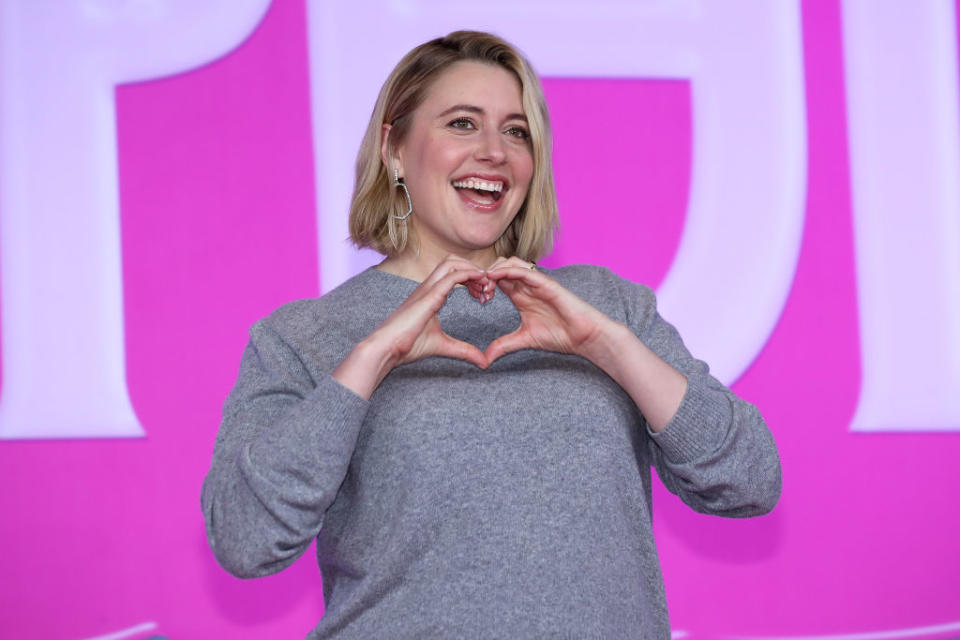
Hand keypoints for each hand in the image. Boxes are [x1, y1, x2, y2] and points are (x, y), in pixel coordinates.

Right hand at [376, 256, 490, 368]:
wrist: (386, 348)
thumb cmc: (407, 345)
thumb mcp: (443, 346)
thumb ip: (464, 351)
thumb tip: (483, 362)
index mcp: (430, 294)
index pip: (453, 273)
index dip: (472, 279)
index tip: (485, 295)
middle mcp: (428, 287)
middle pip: (453, 261)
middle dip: (473, 269)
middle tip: (489, 288)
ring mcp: (426, 289)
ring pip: (452, 263)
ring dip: (472, 270)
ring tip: (486, 286)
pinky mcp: (428, 296)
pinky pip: (451, 277)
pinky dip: (468, 275)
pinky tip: (480, 282)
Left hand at [483, 257, 615, 363]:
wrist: (582, 336)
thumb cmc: (559, 335)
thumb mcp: (524, 340)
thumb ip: (504, 345)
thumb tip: (485, 359)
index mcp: (520, 296)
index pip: (496, 281)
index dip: (482, 284)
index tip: (475, 298)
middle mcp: (526, 286)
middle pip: (500, 267)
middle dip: (485, 275)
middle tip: (477, 291)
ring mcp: (536, 282)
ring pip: (510, 263)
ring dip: (494, 270)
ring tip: (485, 285)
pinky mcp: (546, 282)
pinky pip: (524, 270)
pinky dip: (508, 270)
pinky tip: (495, 277)